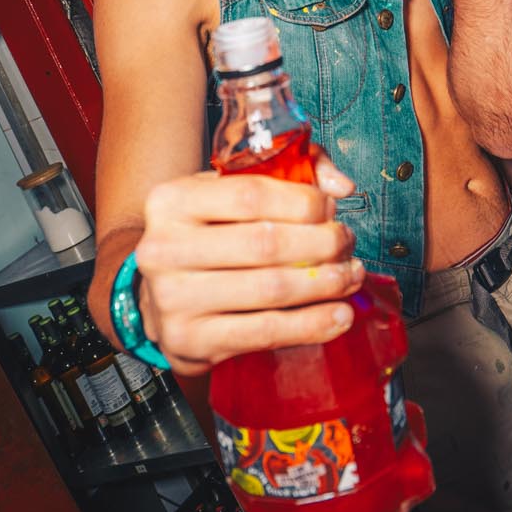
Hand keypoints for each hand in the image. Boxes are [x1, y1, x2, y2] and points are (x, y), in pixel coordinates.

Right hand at [132, 155, 364, 374]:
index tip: (331, 208)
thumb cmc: (209, 239)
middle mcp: (164, 248)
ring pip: (271, 289)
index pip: (251, 194)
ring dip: (325, 283)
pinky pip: (266, 332)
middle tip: (345, 244)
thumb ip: (289, 171)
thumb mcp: (233, 192)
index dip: (303, 201)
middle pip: (265, 243)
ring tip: (350, 276)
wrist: (161, 301)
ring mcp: (173, 298)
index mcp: (172, 200)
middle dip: (321, 243)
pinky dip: (312, 324)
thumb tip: (340, 185)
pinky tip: (339, 314)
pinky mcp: (190, 340)